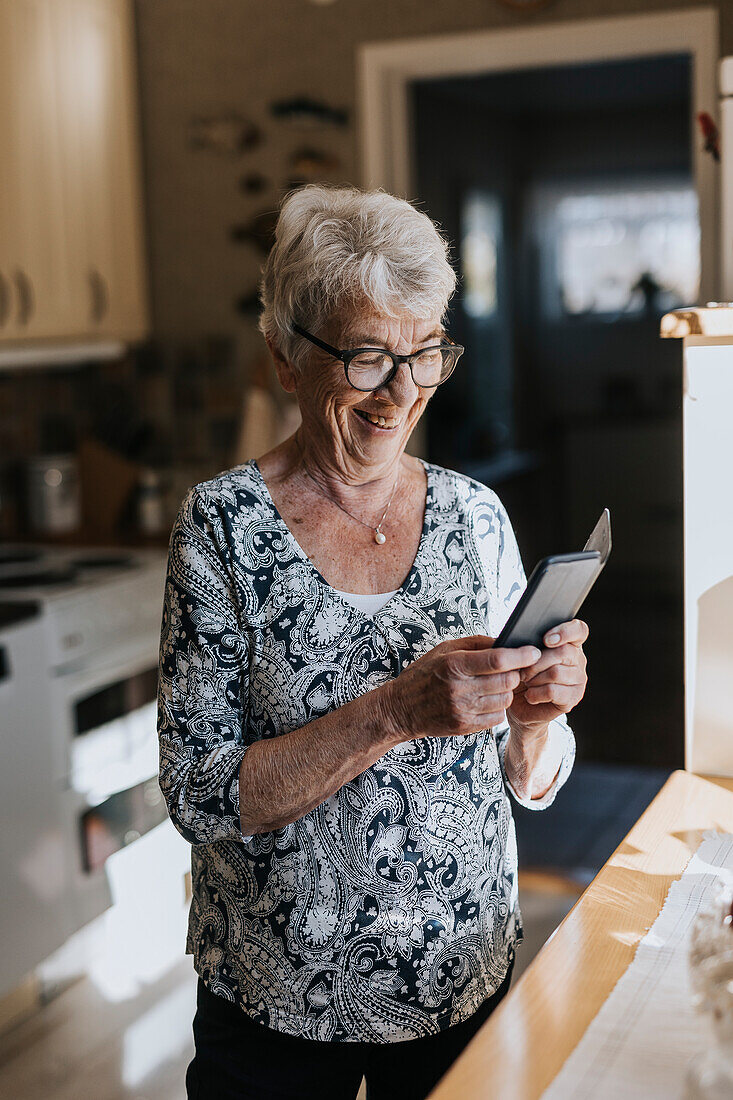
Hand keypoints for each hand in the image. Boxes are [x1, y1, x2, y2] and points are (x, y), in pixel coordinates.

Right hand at [382, 635, 539, 743]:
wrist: (401, 708)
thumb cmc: (425, 674)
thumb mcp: (445, 649)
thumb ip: (477, 643)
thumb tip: (507, 641)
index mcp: (454, 664)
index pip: (498, 660)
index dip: (521, 656)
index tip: (533, 651)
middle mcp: (459, 688)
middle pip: (507, 681)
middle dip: (515, 673)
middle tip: (511, 669)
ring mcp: (462, 710)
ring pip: (506, 700)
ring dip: (506, 691)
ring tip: (494, 685)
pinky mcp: (465, 727)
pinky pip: (497, 717)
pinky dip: (497, 707)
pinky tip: (485, 700)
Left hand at [506, 618, 588, 737]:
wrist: (520, 706)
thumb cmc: (521, 675)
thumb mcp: (522, 655)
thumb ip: (527, 644)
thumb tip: (524, 641)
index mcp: (569, 643)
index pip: (579, 630)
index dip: (565, 632)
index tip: (546, 639)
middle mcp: (578, 659)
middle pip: (563, 652)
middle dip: (536, 662)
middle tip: (523, 671)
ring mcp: (579, 679)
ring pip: (556, 672)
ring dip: (534, 679)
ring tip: (527, 683)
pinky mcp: (573, 698)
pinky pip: (553, 691)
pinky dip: (536, 693)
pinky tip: (530, 695)